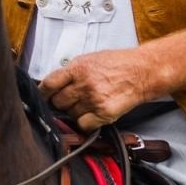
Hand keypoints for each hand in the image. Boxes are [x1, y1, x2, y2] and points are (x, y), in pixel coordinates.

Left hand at [39, 48, 154, 130]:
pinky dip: (86, 123)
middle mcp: (84, 84)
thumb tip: (53, 84)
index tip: (42, 97)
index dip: (42, 93)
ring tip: (89, 103)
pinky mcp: (104, 113)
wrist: (142, 71)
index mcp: (78, 68)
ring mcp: (93, 99)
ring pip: (70, 115)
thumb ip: (71, 72)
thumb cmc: (119, 64)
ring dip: (76, 112)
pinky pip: (83, 125)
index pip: (49, 84)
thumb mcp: (90, 59)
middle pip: (57, 102)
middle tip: (72, 99)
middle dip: (62, 103)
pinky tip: (94, 113)